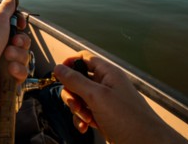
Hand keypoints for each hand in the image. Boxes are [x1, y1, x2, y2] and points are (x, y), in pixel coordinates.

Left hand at [0, 0, 29, 107]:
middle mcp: (0, 47)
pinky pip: (22, 74)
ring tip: (7, 57)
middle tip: (12, 43)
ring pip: (25, 58)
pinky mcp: (7, 80)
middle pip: (23, 43)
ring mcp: (3, 64)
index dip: (21, 26)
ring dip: (19, 56)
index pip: (16, 27)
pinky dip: (18, 71)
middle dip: (21, 42)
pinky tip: (9, 70)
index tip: (20, 25)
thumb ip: (7, 6)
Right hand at [54, 50, 186, 143]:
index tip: (59, 75)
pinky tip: (84, 127)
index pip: (84, 59)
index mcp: (108, 73)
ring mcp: (105, 102)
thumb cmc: (128, 119)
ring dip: (77, 109)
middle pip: (78, 81)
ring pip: (80, 98)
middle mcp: (106, 85)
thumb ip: (76, 81)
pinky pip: (85, 113)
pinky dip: (81, 120)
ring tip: (85, 119)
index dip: (70, 64)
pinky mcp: (103, 117)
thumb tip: (58, 68)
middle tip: (77, 105)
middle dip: (72, 94)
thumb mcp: (97, 96)